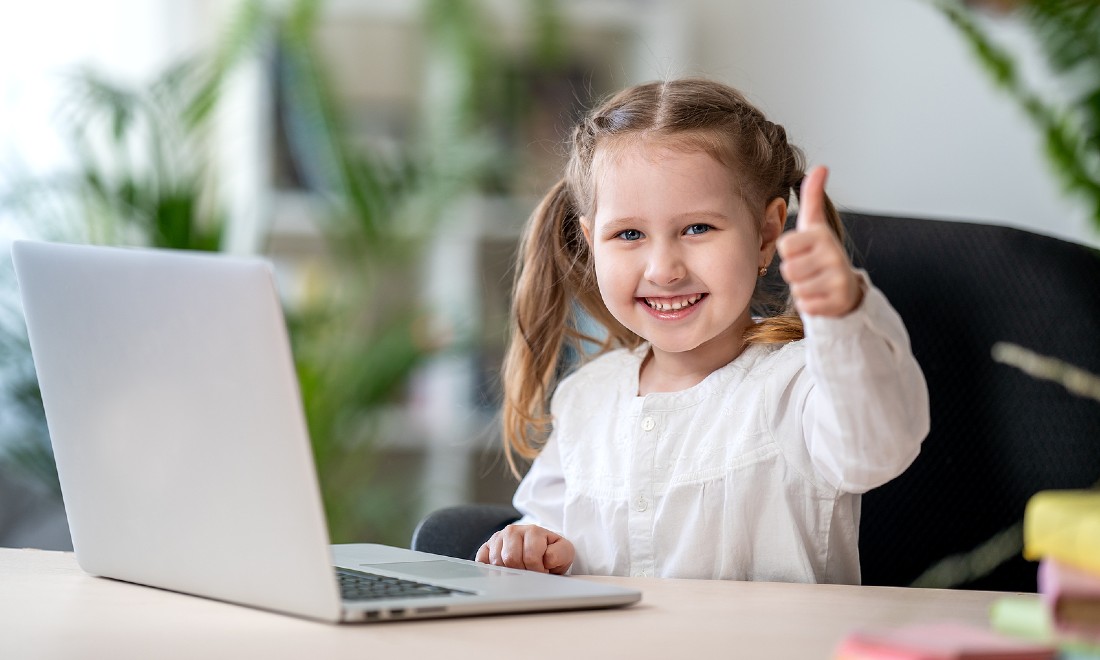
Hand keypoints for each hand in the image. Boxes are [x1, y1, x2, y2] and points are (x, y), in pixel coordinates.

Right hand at [475, 524, 574, 573]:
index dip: (538, 570)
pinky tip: (503, 570)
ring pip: (496, 562)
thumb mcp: (564, 552)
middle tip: (531, 571)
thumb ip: (559, 555)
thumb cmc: (551, 552)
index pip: (530, 557)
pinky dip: (491, 570)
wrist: (540, 548)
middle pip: (510, 559)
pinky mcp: (486, 547)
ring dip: (509, 572)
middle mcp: (513, 531)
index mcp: (533, 531)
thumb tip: (545, 559)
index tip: (544, 570)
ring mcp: (497, 538)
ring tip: (520, 570)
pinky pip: (482, 561)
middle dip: (523, 571)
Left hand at [776, 166, 861, 316]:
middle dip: (795, 271)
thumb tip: (820, 166)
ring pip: (796, 288)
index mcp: (822, 235)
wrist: (845, 285)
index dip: (790, 251)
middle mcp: (833, 255)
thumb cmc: (820, 252)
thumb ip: (812, 196)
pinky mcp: (837, 301)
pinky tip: (821, 295)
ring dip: (801, 287)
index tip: (803, 249)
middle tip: (809, 268)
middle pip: (788, 269)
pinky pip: (806, 305)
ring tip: (815, 280)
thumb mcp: (814, 224)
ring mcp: (837, 279)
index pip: (785, 245)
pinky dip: (809, 303)